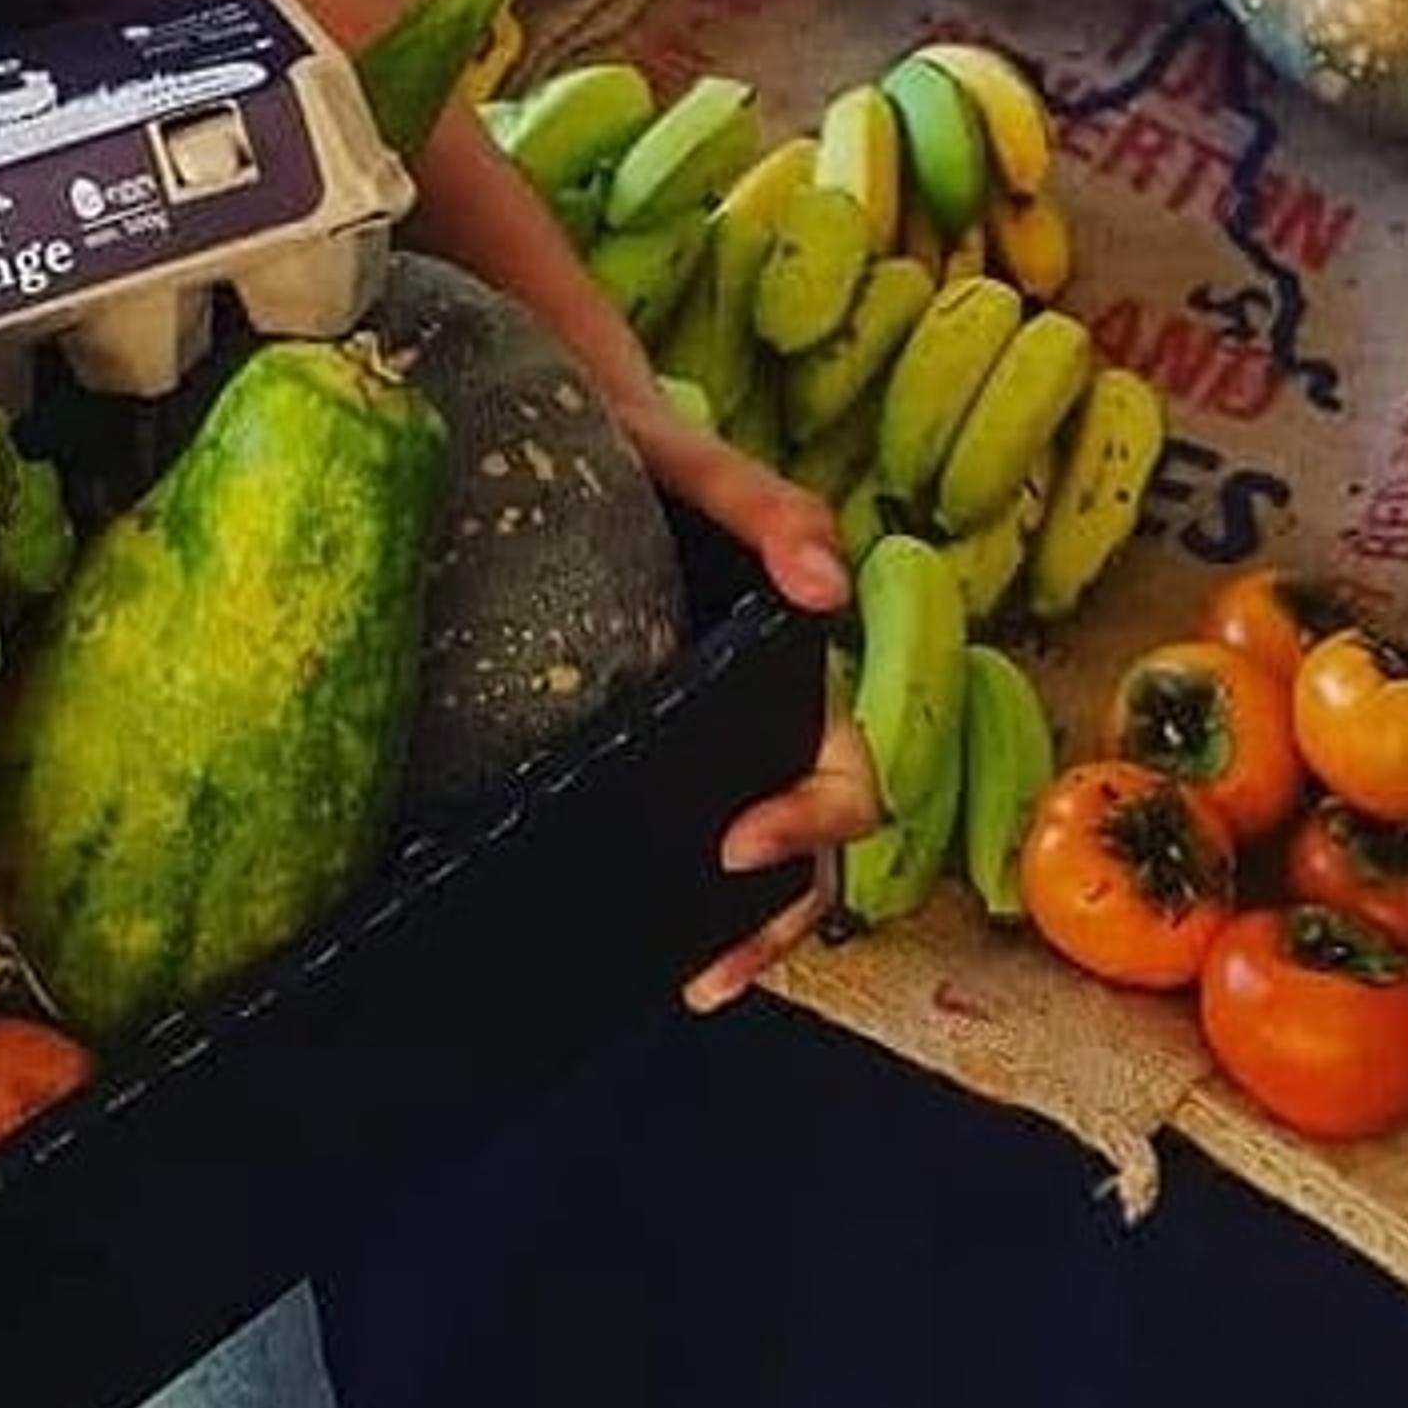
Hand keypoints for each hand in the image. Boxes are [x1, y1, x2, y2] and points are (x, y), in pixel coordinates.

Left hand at [617, 395, 883, 1010]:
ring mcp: (704, 739)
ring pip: (753, 861)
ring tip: (681, 978)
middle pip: (809, 850)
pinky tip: (611, 927)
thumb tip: (827, 585)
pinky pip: (669, 826)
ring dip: (733, 930)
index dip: (813, 822)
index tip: (736, 840)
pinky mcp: (642, 745)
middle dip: (774, 919)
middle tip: (707, 970)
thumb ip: (770, 510)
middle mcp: (763, 718)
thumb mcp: (701, 468)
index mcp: (796, 670)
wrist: (563, 429)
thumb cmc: (647, 450)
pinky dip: (663, 891)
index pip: (843, 772)